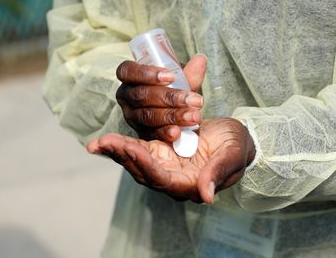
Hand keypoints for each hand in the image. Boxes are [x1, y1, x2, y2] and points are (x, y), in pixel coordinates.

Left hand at [87, 117, 254, 203]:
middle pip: (143, 173)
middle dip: (123, 158)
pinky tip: (104, 141)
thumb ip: (217, 174)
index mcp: (190, 185)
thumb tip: (207, 197)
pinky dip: (120, 146)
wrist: (234, 138)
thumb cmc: (237, 148)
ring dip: (117, 153)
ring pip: (135, 163)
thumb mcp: (231, 156)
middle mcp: (173, 179)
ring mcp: (164, 165)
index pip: (164, 180)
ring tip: (98, 143)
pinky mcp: (159, 152)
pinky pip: (137, 150)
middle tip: (104, 144)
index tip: (133, 152)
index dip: (147, 166)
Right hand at [115, 55, 206, 141]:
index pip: (127, 71)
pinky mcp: (140, 134)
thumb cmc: (172, 91)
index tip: (171, 76)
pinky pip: (151, 134)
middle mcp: (126, 97)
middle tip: (193, 100)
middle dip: (169, 97)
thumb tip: (200, 59)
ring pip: (147, 115)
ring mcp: (132, 117)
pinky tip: (178, 132)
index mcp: (130, 78)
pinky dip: (165, 133)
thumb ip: (188, 74)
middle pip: (141, 95)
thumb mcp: (179, 81)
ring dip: (172, 116)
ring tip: (193, 115)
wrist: (175, 115)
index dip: (146, 73)